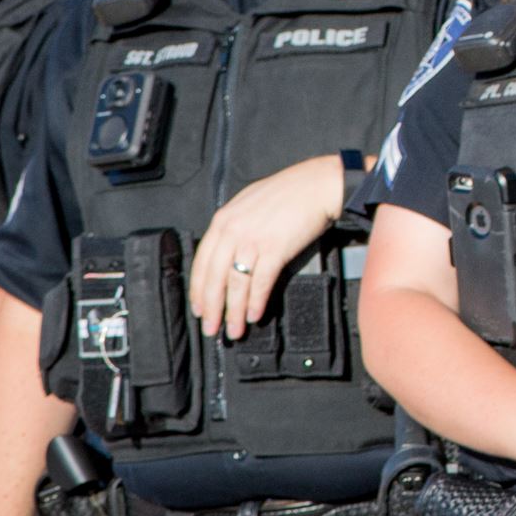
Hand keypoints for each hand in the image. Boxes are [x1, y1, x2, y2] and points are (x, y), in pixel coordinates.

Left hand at [189, 154, 344, 339]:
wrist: (317, 185)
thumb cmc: (288, 193)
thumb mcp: (249, 204)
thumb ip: (234, 226)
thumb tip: (226, 254)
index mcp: (223, 220)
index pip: (201, 262)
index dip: (198, 291)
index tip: (200, 309)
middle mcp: (233, 231)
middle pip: (215, 278)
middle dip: (212, 308)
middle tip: (211, 329)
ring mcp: (253, 240)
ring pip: (236, 284)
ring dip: (234, 312)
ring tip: (234, 331)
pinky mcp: (275, 249)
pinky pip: (260, 282)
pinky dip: (256, 302)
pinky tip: (254, 315)